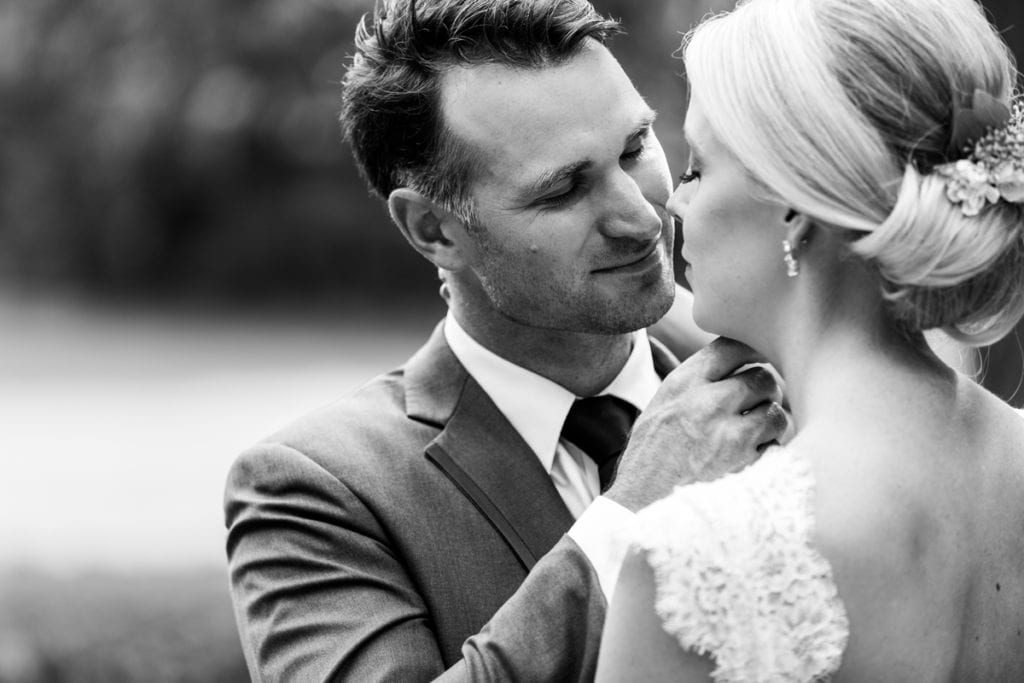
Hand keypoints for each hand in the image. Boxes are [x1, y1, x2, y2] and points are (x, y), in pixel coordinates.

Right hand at [606, 337, 787, 510]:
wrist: (640, 510)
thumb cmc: (648, 461)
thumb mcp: (658, 410)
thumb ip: (691, 386)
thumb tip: (726, 365)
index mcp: (683, 385)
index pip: (731, 348)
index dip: (751, 350)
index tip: (756, 360)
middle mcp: (708, 404)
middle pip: (761, 377)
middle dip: (763, 391)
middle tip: (757, 405)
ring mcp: (730, 436)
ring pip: (775, 412)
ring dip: (770, 422)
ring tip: (755, 434)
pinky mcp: (747, 466)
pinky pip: (776, 448)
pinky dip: (770, 453)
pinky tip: (753, 460)